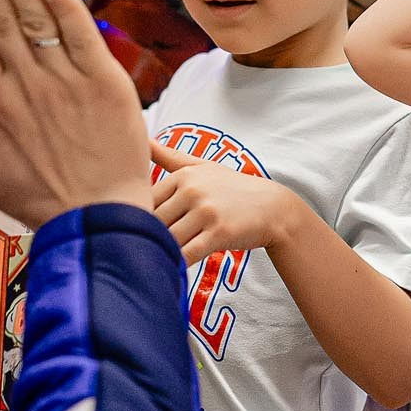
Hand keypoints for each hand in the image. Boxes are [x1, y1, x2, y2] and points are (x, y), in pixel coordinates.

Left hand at [149, 139, 295, 264]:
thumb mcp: (202, 167)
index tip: (138, 231)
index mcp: (184, 176)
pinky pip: (188, 253)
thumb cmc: (233, 187)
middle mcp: (193, 190)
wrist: (273, 207)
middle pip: (153, 221)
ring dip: (160, 252)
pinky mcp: (219, 233)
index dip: (137, 218)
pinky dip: (177, 264)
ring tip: (152, 263)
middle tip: (138, 252)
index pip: (145, 200)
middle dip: (144, 238)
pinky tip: (173, 270)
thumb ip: (169, 157)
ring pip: (168, 239)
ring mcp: (206, 211)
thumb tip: (142, 139)